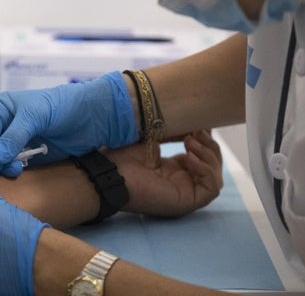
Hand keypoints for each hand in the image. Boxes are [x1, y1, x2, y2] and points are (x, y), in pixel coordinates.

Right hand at [0, 71, 137, 176]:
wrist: (91, 116)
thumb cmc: (62, 106)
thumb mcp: (35, 115)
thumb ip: (14, 136)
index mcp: (2, 109)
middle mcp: (6, 125)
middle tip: (7, 169)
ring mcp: (17, 142)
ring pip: (1, 161)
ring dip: (5, 167)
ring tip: (16, 170)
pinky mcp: (30, 156)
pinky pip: (15, 167)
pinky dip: (15, 171)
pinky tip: (21, 172)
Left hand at [105, 130, 222, 216]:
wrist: (111, 173)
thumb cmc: (123, 157)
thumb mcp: (153, 139)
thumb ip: (174, 132)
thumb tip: (195, 124)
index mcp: (172, 170)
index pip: (200, 157)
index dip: (204, 141)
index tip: (199, 125)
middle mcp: (181, 183)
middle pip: (212, 167)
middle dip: (209, 146)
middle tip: (197, 132)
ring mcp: (185, 194)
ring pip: (215, 178)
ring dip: (209, 156)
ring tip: (190, 142)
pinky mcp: (187, 202)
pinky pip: (211, 189)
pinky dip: (206, 170)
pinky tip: (188, 158)